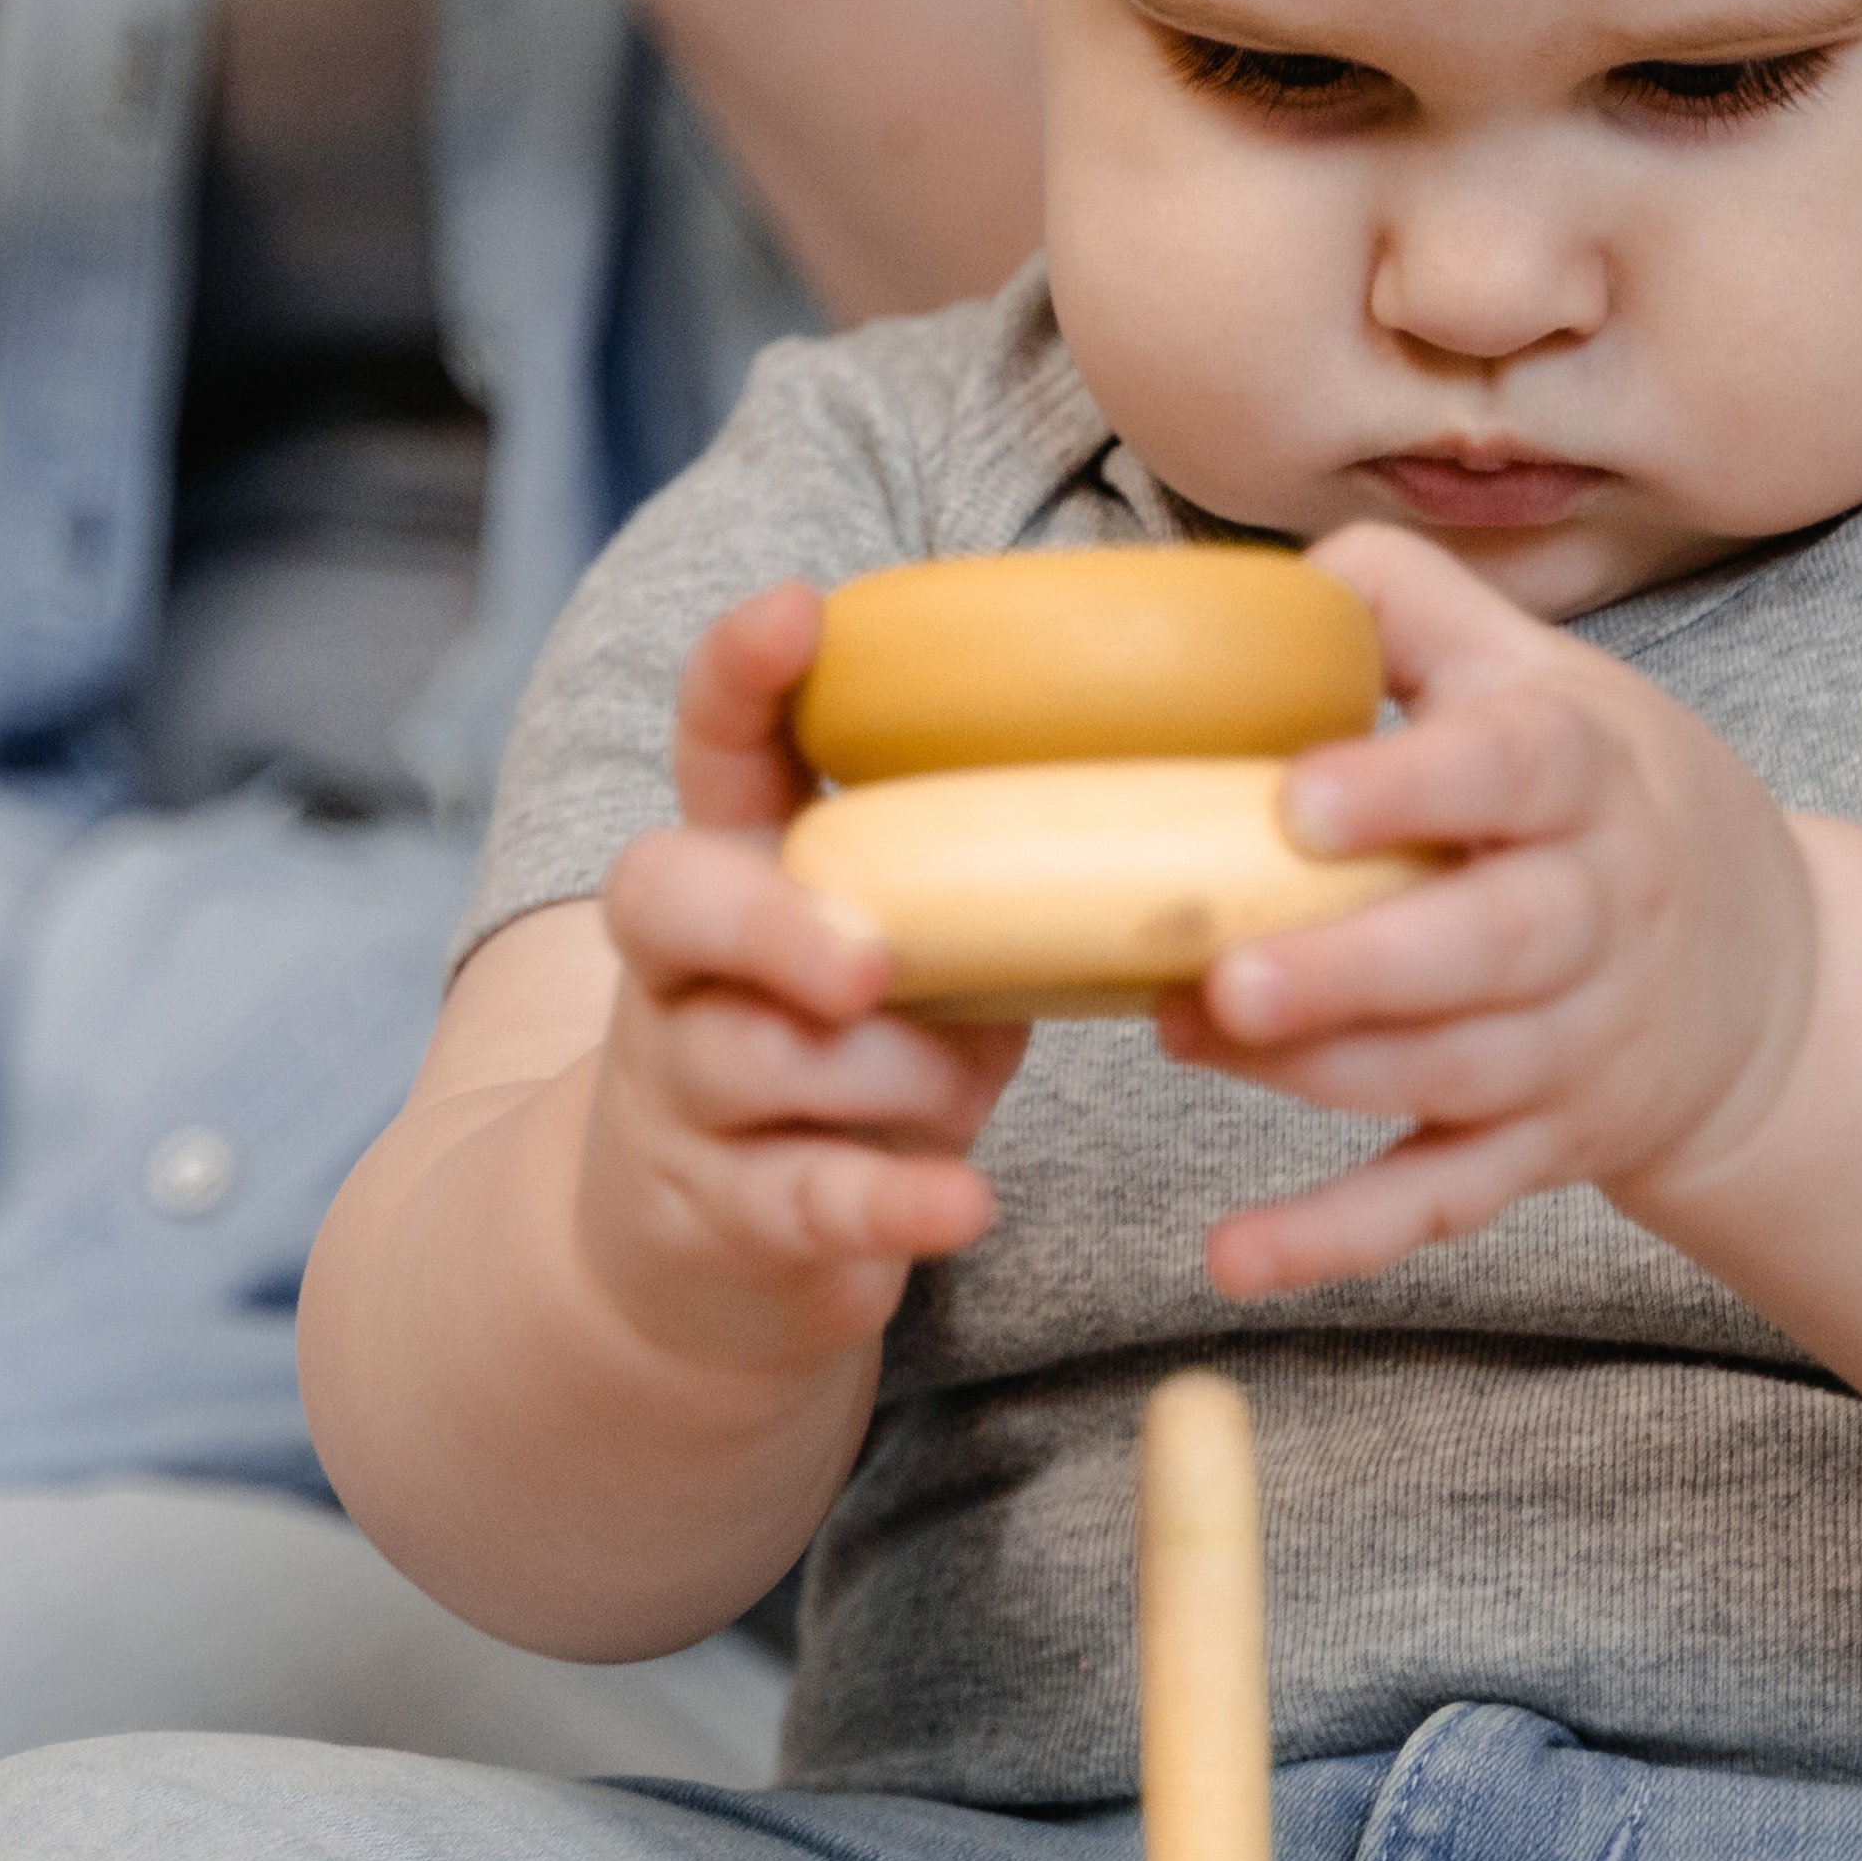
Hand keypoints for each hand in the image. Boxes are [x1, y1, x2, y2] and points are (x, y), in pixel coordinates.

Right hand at [573, 586, 1031, 1378]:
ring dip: (886, 1075)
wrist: (705, 1253)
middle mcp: (680, 967)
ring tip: (960, 1089)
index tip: (798, 607)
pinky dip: (892, 1199)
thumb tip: (1192, 797)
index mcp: (734, 866)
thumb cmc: (852, 1058)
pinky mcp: (722, 1212)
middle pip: (669, 902)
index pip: (711, 745)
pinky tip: (962, 1200)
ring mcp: (682, 1092)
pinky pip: (805, 1198)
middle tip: (866, 962)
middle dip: (772, 922)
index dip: (740, 673)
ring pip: (760, 1059)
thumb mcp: (904, 949)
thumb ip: (985, 880)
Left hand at [1159, 526, 1819, 1295]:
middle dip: (1362, 967)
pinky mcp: (1548, 1146)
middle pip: (1493, 947)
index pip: (1519, 770)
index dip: (1417, 785)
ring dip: (1323, 1072)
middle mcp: (1599, 914)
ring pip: (1457, 1073)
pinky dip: (1344, 1236)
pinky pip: (1446, 1197)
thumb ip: (1411, 606)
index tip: (1303, 799)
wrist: (1769, 972)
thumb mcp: (1546, 673)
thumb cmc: (1608, 797)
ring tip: (1188, 1036)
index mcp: (1588, 776)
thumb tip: (1280, 574)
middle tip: (1232, 975)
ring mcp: (1579, 1044)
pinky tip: (1239, 1258)